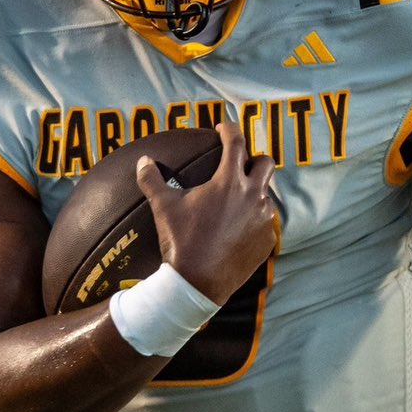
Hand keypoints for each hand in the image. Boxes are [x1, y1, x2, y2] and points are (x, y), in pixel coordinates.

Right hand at [134, 121, 276, 304]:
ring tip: (235, 201)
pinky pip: (265, 222)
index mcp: (229, 181)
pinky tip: (238, 229)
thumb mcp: (163, 207)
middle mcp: (253, 195)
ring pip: (266, 194)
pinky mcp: (268, 239)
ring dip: (254, 192)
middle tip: (238, 165)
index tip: (222, 128)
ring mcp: (264, 218)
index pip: (236, 142)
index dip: (229, 129)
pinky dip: (254, 220)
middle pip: (266, 163)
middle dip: (254, 159)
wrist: (197, 283)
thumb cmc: (181, 241)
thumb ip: (152, 180)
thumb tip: (143, 161)